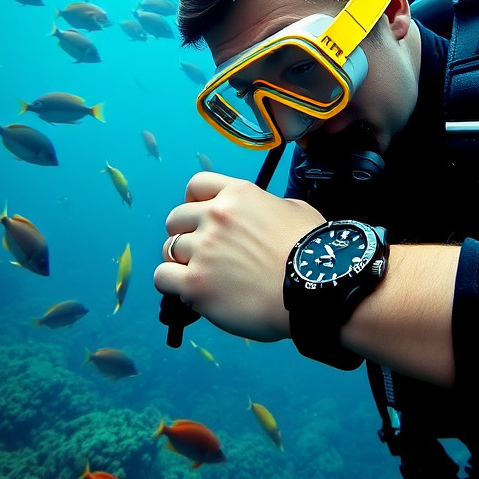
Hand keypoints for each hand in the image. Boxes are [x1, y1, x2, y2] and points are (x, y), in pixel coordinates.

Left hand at [154, 172, 323, 341]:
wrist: (316, 290)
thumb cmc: (314, 252)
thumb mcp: (296, 210)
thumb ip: (268, 206)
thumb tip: (260, 215)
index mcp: (238, 194)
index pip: (196, 186)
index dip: (195, 203)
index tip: (202, 219)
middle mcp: (215, 216)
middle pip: (176, 219)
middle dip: (186, 235)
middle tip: (203, 253)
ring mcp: (203, 250)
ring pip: (168, 249)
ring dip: (181, 262)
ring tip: (202, 276)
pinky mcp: (195, 283)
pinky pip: (162, 277)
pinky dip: (172, 284)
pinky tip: (191, 291)